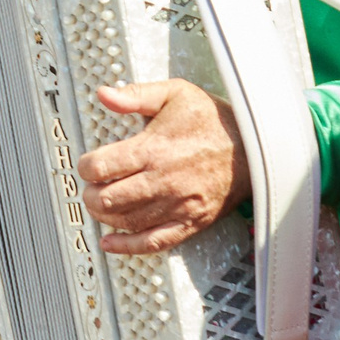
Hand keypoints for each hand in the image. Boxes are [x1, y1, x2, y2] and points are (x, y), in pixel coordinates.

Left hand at [75, 77, 249, 253]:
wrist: (253, 146)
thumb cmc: (212, 119)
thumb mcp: (174, 93)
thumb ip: (136, 95)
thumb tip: (104, 93)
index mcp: (154, 148)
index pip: (102, 167)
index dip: (85, 167)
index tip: (86, 165)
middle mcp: (164, 180)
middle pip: (109, 199)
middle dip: (91, 195)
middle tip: (90, 188)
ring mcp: (178, 205)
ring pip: (127, 222)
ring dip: (105, 217)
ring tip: (100, 206)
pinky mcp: (191, 222)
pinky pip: (154, 242)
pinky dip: (128, 246)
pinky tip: (110, 242)